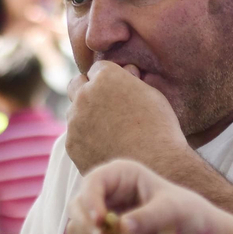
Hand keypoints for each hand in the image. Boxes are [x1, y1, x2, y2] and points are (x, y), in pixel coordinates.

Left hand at [65, 60, 187, 174]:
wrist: (155, 165)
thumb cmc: (160, 128)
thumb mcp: (152, 95)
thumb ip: (132, 80)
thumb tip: (126, 71)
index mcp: (106, 77)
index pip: (98, 68)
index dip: (108, 79)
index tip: (116, 89)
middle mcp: (85, 95)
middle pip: (76, 84)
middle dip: (87, 89)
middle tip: (104, 104)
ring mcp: (75, 120)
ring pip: (74, 111)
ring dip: (85, 116)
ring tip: (109, 131)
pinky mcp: (72, 144)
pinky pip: (74, 136)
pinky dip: (85, 139)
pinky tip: (104, 147)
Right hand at [66, 159, 227, 233]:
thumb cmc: (189, 215)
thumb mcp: (174, 211)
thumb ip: (149, 217)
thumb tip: (123, 227)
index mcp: (121, 175)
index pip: (92, 182)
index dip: (89, 201)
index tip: (100, 222)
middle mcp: (106, 193)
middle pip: (75, 207)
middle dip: (87, 226)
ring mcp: (103, 218)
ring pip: (77, 230)